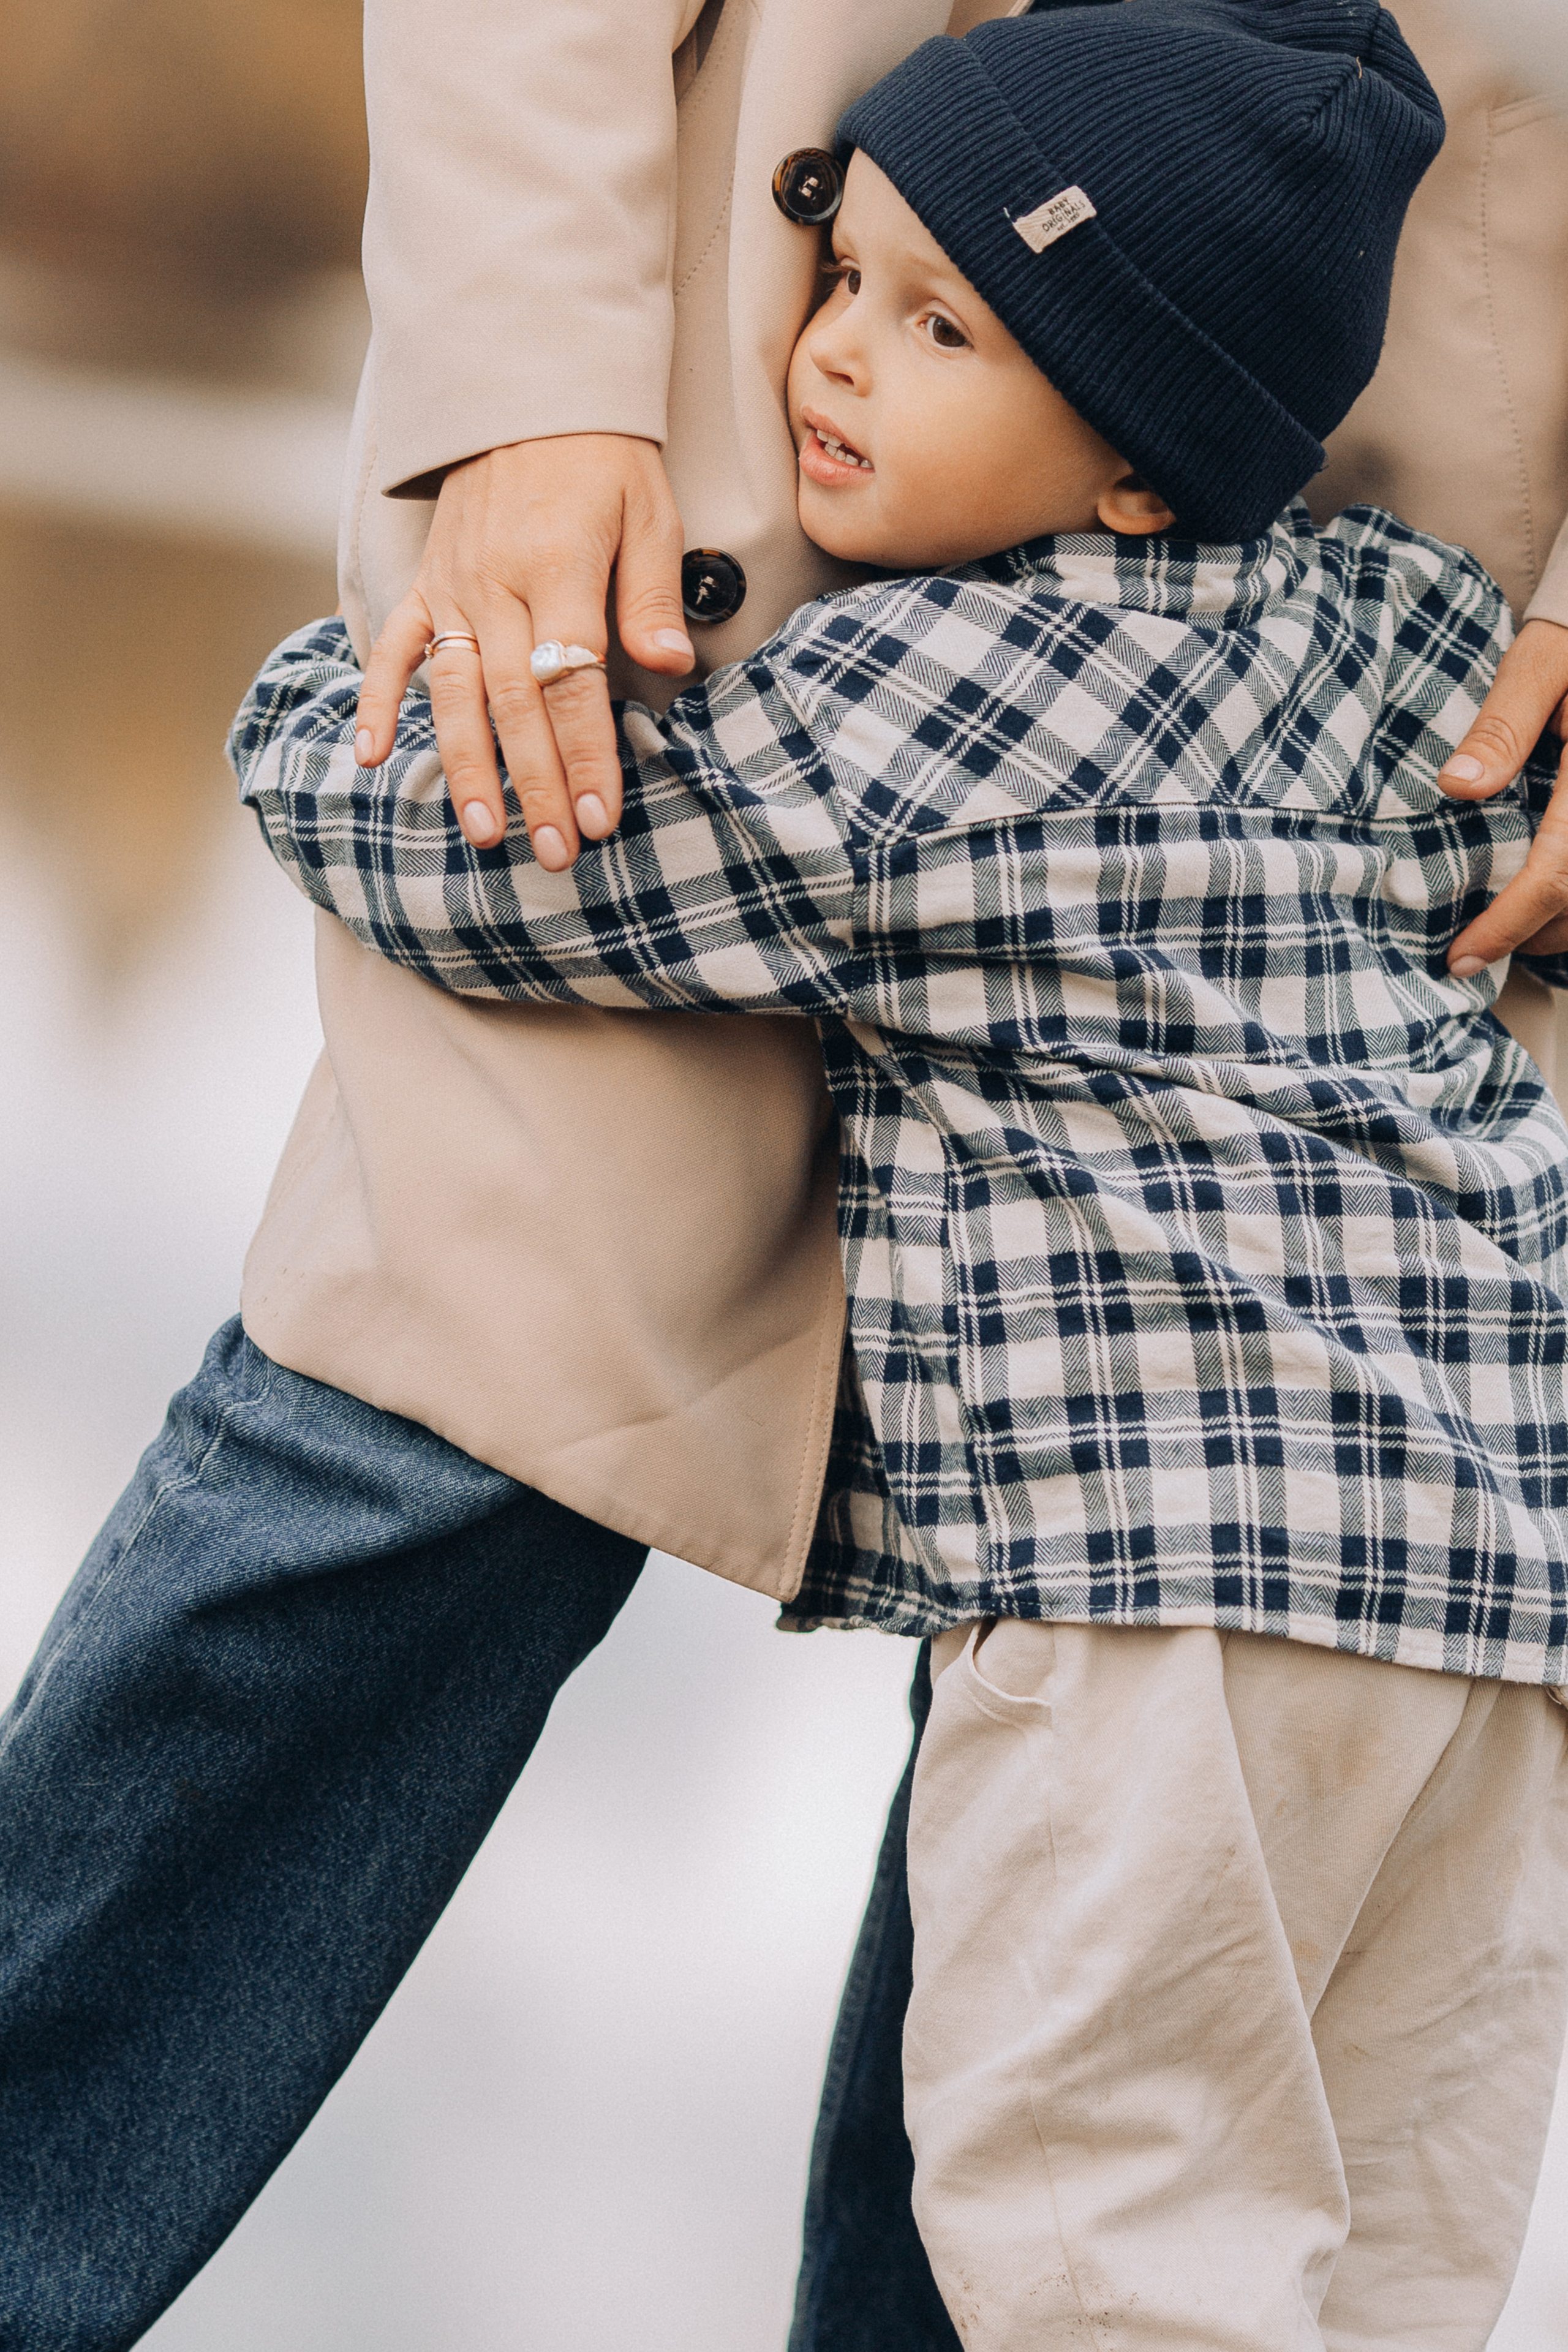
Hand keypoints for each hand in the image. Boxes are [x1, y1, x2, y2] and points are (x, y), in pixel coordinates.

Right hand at [353, 434, 693, 868]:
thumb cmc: (604, 459)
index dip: (585, 754)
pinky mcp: (426, 583)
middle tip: (553, 851)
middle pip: (515, 703)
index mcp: (559, 568)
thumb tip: (669, 665)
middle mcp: (497, 585)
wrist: (530, 388)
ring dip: (467, 767)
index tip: (598, 816)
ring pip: (454, 692)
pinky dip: (377, 702)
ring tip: (485, 831)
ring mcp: (453, 588)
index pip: (573, 682)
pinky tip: (371, 758)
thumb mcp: (649, 514)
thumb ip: (651, 596)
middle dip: (536, 783)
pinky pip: (393, 648)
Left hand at [1439, 618, 1567, 973]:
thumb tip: (1456, 785)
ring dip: (1556, 926)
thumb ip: (1503, 724)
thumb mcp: (1543, 664)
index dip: (1508, 924)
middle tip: (1470, 950)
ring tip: (1503, 932)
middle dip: (1529, 936)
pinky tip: (1541, 901)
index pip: (1557, 873)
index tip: (1460, 956)